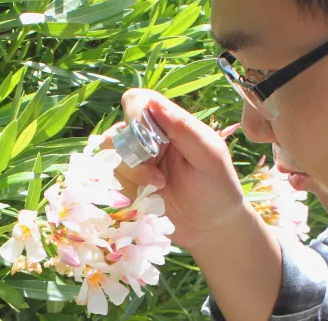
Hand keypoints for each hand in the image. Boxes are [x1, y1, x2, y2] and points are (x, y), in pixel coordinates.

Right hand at [102, 89, 244, 248]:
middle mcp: (150, 137)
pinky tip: (148, 199)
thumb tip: (155, 103)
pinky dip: (126, 190)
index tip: (148, 141)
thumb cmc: (218, 187)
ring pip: (110, 156)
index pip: (138, 100)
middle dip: (133, 157)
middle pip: (118, 131)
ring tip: (156, 188)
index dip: (134, 115)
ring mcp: (136, 160)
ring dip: (130, 176)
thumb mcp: (209, 157)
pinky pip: (110, 179)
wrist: (211, 227)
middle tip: (158, 177)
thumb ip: (184, 129)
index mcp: (171, 122)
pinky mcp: (128, 183)